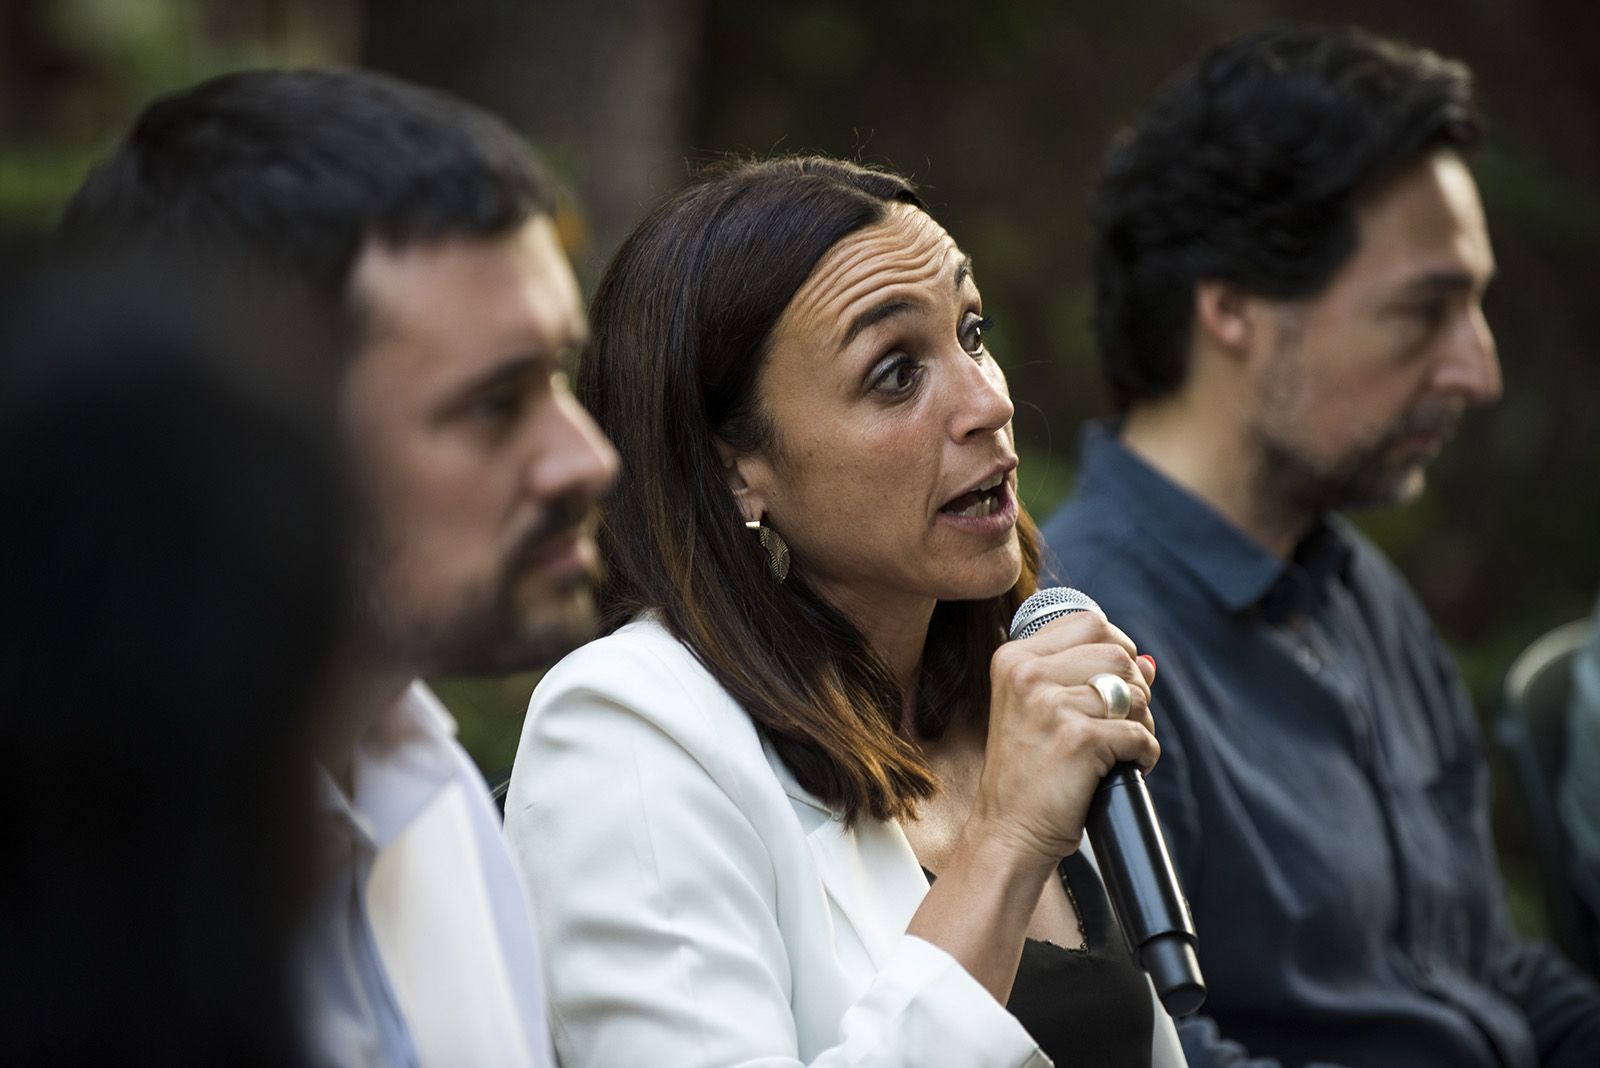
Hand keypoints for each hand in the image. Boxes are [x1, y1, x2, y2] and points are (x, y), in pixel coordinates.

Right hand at [969, 610, 1158, 867]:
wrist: (1008, 831)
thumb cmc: (1029, 773)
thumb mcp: (1043, 712)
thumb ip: (1088, 678)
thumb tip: (1149, 663)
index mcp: (1014, 659)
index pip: (1090, 622)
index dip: (1118, 647)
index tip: (1119, 682)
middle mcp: (1027, 674)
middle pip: (1118, 653)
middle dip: (1136, 688)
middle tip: (1125, 721)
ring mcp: (1050, 705)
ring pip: (1134, 693)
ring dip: (1143, 722)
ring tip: (1124, 748)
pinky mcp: (1078, 739)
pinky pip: (1138, 734)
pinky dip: (1144, 754)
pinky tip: (1127, 767)